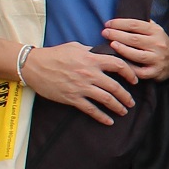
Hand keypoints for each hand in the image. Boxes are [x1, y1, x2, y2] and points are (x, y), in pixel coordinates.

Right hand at [21, 41, 136, 122]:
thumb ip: (91, 51)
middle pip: (115, 87)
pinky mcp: (72, 98)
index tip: (134, 80)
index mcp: (92, 59)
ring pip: (106, 99)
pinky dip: (102, 117)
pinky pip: (91, 110)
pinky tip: (108, 121)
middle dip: (126, 96)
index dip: (130, 73)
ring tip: (124, 111)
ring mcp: (81, 87)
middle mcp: (89, 74)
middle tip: (131, 102)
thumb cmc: (54, 54)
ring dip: (118, 107)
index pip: (118, 65)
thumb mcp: (75, 47)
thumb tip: (102, 52)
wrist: (34, 66)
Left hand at [103, 17, 168, 81]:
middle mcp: (157, 44)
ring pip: (136, 55)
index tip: (108, 23)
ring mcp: (156, 59)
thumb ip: (142, 24)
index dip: (120, 23)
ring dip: (121, 49)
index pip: (135, 25)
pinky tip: (119, 62)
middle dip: (116, 35)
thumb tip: (121, 19)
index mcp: (156, 32)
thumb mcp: (155, 29)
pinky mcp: (155, 72)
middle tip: (104, 33)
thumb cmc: (159, 42)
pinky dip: (128, 67)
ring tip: (110, 44)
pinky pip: (139, 71)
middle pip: (133, 39)